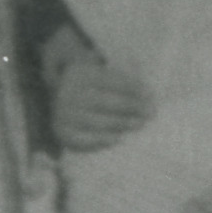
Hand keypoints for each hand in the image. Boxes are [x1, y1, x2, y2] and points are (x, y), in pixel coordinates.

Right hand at [48, 39, 153, 154]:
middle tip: (151, 112)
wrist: (61, 98)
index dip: (132, 88)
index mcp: (81, 74)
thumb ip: (120, 74)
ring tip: (140, 124)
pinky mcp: (63, 133)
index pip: (111, 81)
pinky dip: (104, 140)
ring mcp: (65, 115)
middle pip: (107, 102)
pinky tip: (120, 138)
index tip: (150, 94)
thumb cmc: (91, 86)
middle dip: (132, 107)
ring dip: (123, 124)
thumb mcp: (100, 72)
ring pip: (99, 121)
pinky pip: (86, 140)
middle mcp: (70, 94)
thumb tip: (146, 86)